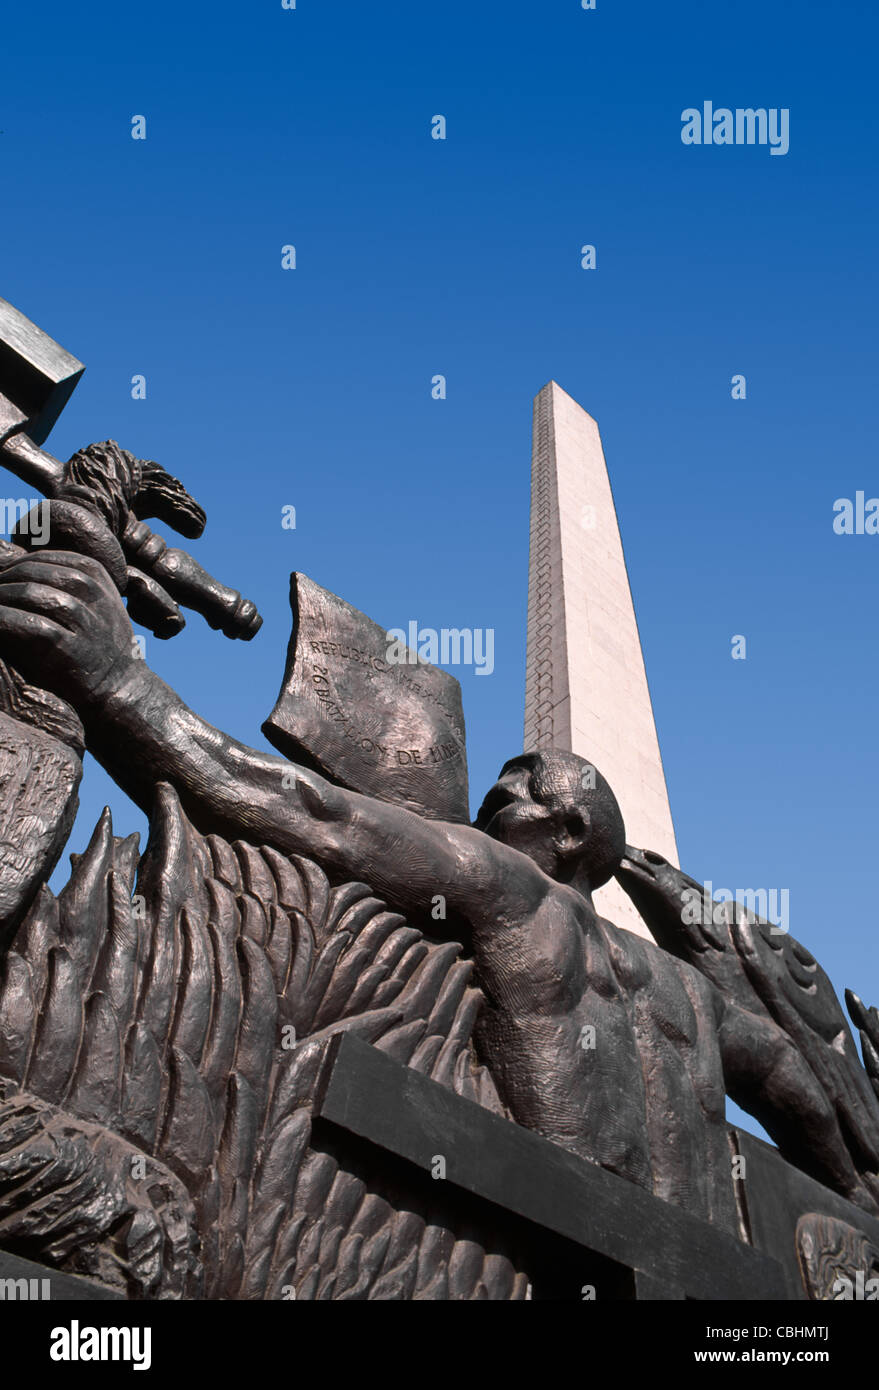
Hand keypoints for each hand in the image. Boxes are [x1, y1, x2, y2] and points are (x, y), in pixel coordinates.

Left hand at [0, 549, 136, 708]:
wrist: (120, 685)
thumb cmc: (95, 642)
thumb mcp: (91, 601)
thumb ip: (61, 581)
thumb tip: (10, 561)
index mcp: (95, 573)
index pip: (40, 557)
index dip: (11, 567)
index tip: (0, 582)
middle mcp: (91, 591)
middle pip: (30, 571)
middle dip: (2, 581)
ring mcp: (82, 618)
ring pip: (27, 593)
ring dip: (0, 598)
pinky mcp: (67, 646)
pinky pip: (24, 623)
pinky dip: (2, 621)